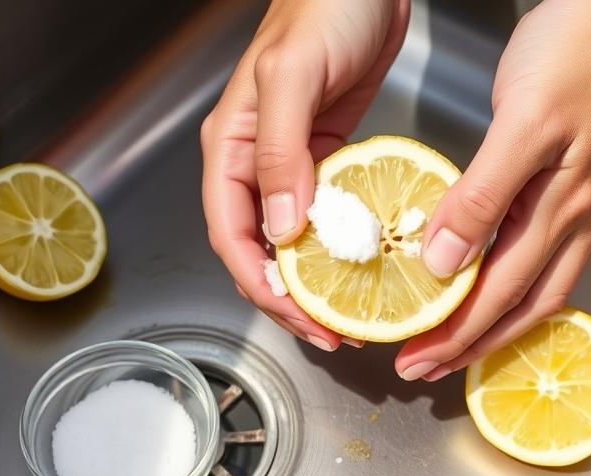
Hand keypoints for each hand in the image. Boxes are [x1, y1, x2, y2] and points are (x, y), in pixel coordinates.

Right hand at [201, 0, 410, 350]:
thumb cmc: (325, 7)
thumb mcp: (293, 77)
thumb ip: (280, 151)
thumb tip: (281, 229)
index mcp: (230, 148)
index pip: (231, 233)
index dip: (258, 282)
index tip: (296, 313)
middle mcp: (254, 164)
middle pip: (257, 249)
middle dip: (286, 296)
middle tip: (327, 329)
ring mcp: (289, 165)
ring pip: (289, 242)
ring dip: (311, 281)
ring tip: (344, 314)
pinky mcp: (324, 159)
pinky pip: (322, 218)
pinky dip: (335, 249)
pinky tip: (359, 268)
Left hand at [396, 0, 590, 380]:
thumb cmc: (582, 48)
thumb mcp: (523, 122)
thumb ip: (482, 197)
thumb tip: (444, 266)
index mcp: (564, 210)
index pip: (500, 296)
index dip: (457, 334)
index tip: (415, 360)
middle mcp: (580, 219)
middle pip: (521, 307)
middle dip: (470, 344)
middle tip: (423, 369)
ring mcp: (587, 204)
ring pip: (537, 288)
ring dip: (493, 322)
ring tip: (451, 342)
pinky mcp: (583, 184)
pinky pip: (545, 257)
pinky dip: (512, 284)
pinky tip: (489, 283)